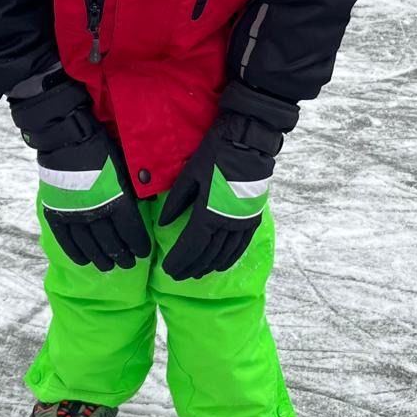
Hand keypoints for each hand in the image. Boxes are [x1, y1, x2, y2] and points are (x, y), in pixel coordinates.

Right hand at [10, 76, 149, 272]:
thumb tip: (148, 203)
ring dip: (101, 258)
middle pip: (111, 242)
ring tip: (109, 266)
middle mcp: (95, 212)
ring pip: (90, 245)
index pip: (130, 232)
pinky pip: (66, 240)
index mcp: (116, 200)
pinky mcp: (56, 212)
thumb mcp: (125, 167)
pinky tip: (84, 261)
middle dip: (122, 255)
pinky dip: (76, 253)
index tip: (142, 253)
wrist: (66, 137)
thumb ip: (134, 189)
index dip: (137, 245)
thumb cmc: (101, 148)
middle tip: (128, 264)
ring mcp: (73, 214)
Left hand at [158, 85, 297, 280]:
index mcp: (209, 212)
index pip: (191, 246)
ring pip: (224, 253)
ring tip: (195, 273)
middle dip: (190, 267)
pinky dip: (229, 258)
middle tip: (178, 275)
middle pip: (207, 254)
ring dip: (208, 265)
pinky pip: (240, 246)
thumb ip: (176, 202)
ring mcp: (243, 222)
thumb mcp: (190, 175)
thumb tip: (163, 224)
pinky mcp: (253, 217)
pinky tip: (220, 265)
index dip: (179, 261)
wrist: (248, 141)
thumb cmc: (215, 154)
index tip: (167, 269)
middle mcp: (228, 223)